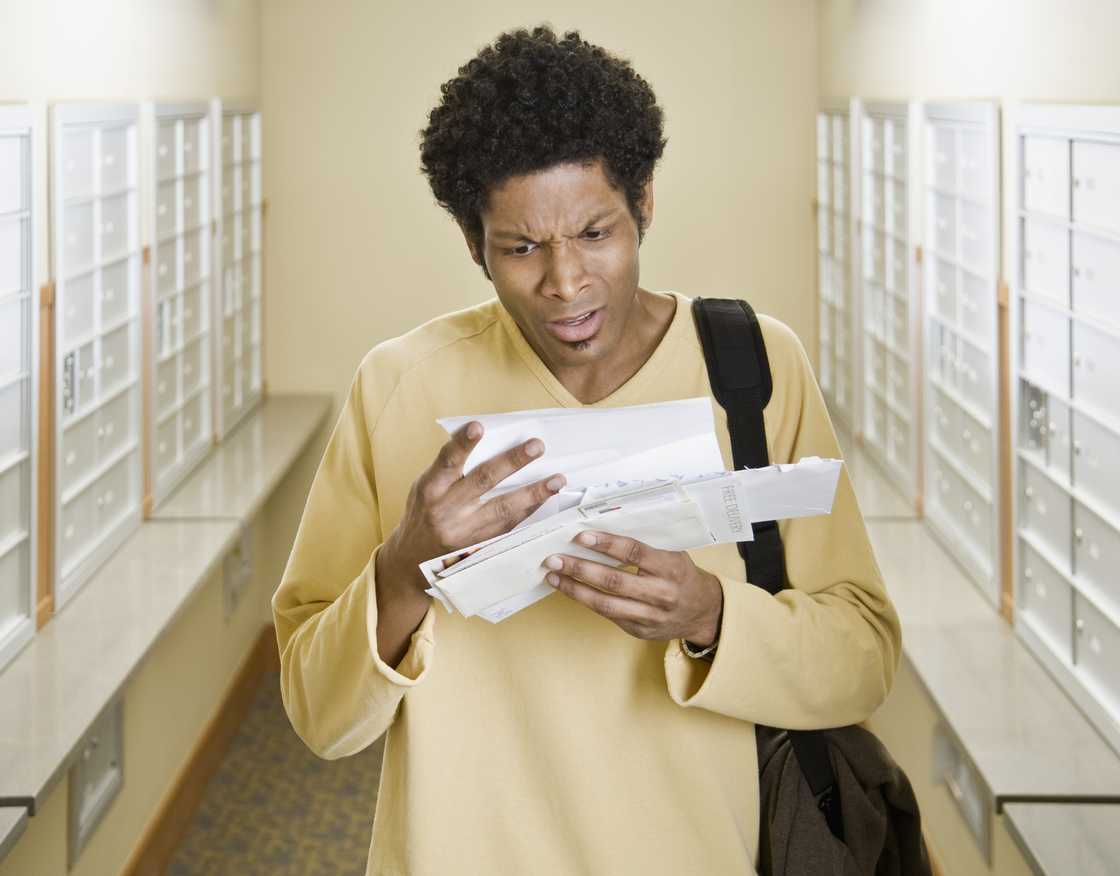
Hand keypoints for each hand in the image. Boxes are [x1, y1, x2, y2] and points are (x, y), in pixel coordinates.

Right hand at [379, 421, 565, 593]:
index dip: (462, 444)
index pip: (447, 462)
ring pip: (503, 509)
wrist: (412, 561)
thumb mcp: (425, 487)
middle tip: (536, 446)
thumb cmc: (423, 513)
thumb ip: (449, 468)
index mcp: (430, 490)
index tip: (478, 426)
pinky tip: (546, 499)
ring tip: (557, 480)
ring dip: (533, 493)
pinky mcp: (478, 547)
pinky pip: (508, 527)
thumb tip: (484, 439)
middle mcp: (446, 510)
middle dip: (512, 462)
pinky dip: (528, 511)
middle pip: (483, 482)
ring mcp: (464, 532)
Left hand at [544, 531, 723, 645]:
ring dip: (575, 589)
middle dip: (580, 568)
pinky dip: (585, 601)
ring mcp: (650, 615)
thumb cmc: (682, 574)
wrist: (703, 611)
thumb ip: (645, 543)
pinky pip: (607, 614)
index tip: (580, 535)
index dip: (606, 544)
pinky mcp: (639, 630)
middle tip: (554, 558)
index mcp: (671, 567)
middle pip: (614, 581)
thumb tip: (603, 525)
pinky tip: (569, 589)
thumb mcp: (673, 553)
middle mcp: (661, 593)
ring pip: (606, 603)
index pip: (634, 553)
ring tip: (553, 575)